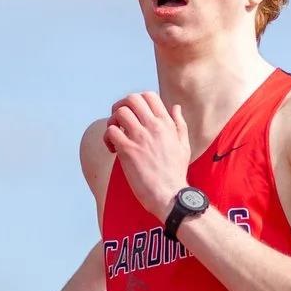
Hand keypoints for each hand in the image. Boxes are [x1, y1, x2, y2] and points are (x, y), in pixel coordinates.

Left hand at [103, 92, 191, 221]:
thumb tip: (175, 107)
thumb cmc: (176, 173)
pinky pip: (111, 131)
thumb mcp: (183, 145)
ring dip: (112, 121)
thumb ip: (179, 124)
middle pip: (131, 99)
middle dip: (121, 105)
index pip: (149, 96)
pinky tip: (113, 148)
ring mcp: (140, 137)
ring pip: (119, 112)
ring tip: (115, 134)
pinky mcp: (128, 150)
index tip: (133, 114)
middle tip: (119, 120)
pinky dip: (107, 137)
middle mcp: (153, 126)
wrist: (170, 194)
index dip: (136, 101)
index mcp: (166, 123)